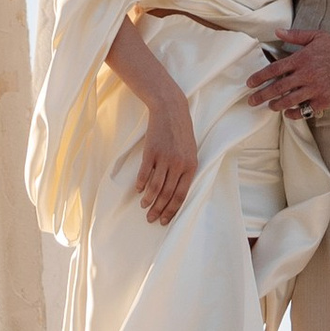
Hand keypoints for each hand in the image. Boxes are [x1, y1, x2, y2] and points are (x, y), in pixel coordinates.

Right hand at [135, 88, 198, 223]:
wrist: (171, 110)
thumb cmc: (181, 133)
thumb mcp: (190, 152)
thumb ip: (185, 171)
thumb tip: (175, 194)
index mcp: (191, 166)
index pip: (181, 195)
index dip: (172, 210)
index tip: (164, 220)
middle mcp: (178, 164)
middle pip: (167, 194)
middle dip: (159, 209)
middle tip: (151, 218)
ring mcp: (164, 158)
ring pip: (155, 187)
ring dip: (148, 200)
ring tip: (144, 207)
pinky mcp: (151, 151)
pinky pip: (145, 173)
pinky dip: (141, 184)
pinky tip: (139, 190)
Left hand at [244, 31, 329, 120]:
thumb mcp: (317, 36)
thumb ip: (295, 35)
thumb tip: (277, 32)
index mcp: (301, 59)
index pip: (274, 69)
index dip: (260, 77)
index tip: (250, 83)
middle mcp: (305, 75)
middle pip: (277, 88)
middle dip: (262, 95)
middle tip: (252, 101)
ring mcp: (314, 89)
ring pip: (289, 101)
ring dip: (276, 105)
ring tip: (269, 107)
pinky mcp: (323, 100)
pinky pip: (304, 110)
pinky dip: (294, 114)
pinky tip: (288, 113)